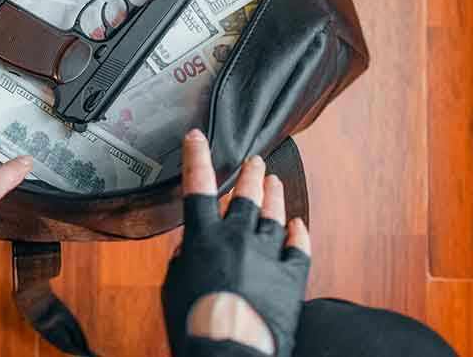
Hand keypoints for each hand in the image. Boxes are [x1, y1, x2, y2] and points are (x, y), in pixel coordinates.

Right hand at [162, 130, 311, 356]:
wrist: (231, 353)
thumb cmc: (196, 327)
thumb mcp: (173, 288)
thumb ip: (180, 263)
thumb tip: (188, 253)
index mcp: (204, 239)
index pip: (199, 187)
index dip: (197, 158)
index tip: (198, 138)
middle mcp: (238, 239)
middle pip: (246, 195)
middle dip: (250, 173)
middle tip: (255, 160)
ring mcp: (268, 256)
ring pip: (274, 215)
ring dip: (274, 195)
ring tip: (275, 181)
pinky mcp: (291, 278)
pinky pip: (299, 249)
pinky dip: (299, 234)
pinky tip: (298, 224)